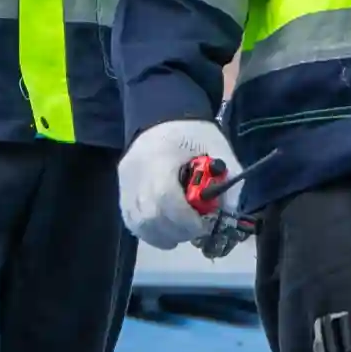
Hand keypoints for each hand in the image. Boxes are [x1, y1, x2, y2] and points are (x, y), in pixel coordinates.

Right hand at [120, 118, 239, 249]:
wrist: (162, 116)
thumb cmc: (193, 133)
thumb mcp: (219, 149)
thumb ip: (229, 181)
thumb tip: (229, 215)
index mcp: (161, 157)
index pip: (165, 197)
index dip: (185, 219)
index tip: (203, 225)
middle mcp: (136, 172)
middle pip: (149, 217)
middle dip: (177, 231)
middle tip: (195, 230)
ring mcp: (125, 182)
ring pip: (137, 224)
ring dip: (163, 235)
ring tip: (182, 231)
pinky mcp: (121, 190)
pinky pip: (131, 220)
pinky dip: (149, 231)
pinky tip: (166, 229)